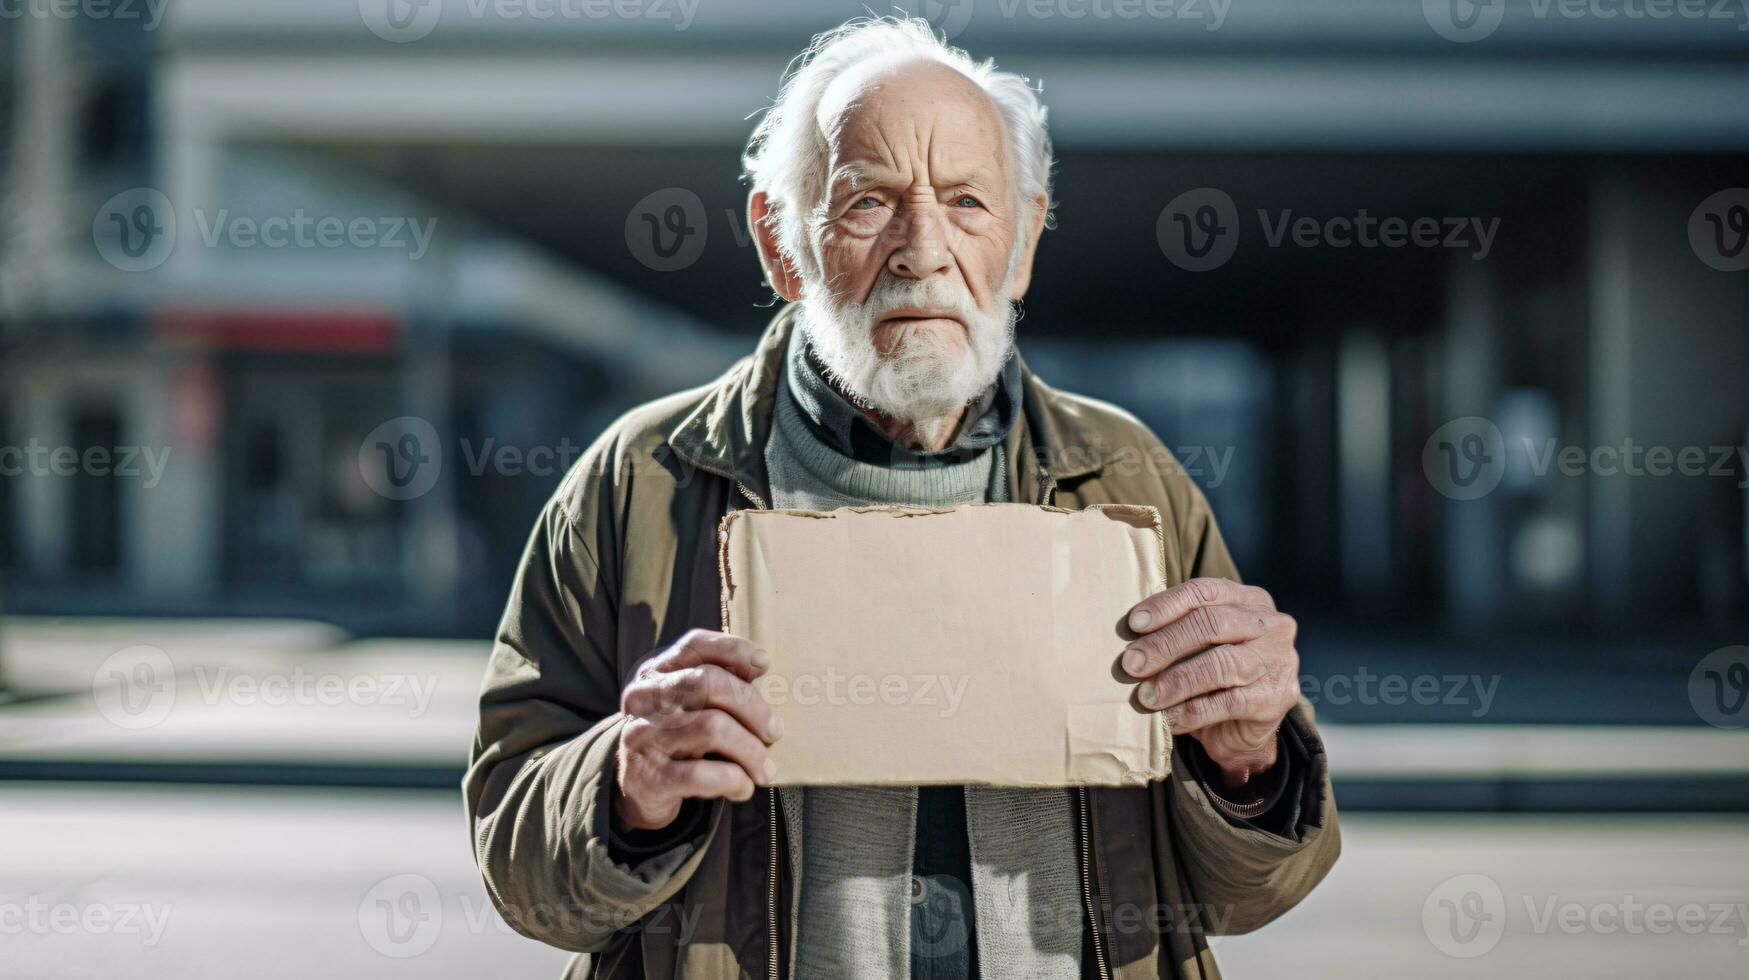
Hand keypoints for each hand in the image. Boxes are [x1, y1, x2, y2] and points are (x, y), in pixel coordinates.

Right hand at [615, 628, 783, 831]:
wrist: (637, 789)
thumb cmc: (678, 737)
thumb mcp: (691, 705)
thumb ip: (721, 683)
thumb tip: (759, 664)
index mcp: (656, 673)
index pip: (695, 645)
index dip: (733, 649)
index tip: (764, 664)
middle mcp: (643, 698)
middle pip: (707, 683)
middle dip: (752, 707)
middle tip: (774, 731)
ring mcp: (642, 736)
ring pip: (712, 728)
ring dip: (751, 751)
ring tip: (765, 769)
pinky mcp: (649, 777)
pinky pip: (701, 774)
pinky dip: (734, 780)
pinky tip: (744, 787)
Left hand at [1120, 578, 1298, 787]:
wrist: (1247, 728)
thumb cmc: (1213, 676)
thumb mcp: (1197, 646)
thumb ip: (1173, 633)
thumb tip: (1129, 637)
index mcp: (1249, 599)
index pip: (1203, 592)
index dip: (1165, 606)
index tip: (1133, 624)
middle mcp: (1271, 624)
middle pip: (1211, 624)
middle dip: (1165, 644)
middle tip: (1132, 663)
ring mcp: (1278, 660)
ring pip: (1220, 664)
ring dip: (1176, 681)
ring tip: (1146, 696)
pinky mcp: (1276, 698)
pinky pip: (1229, 702)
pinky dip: (1193, 711)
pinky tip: (1169, 718)